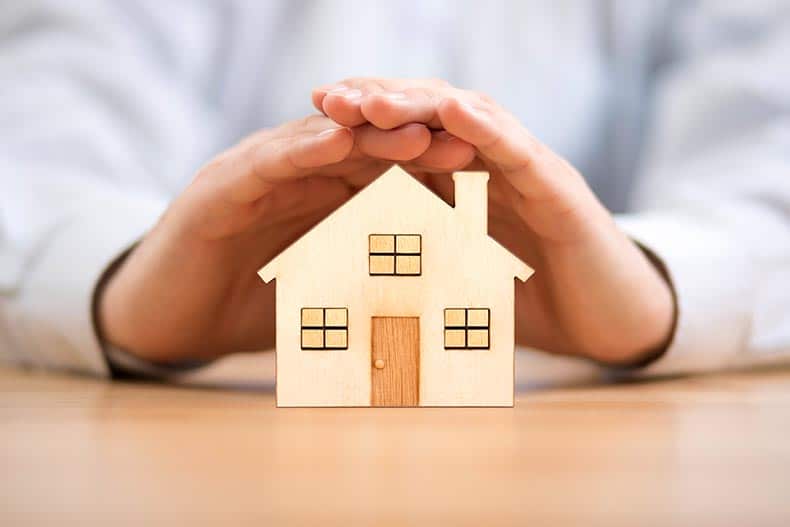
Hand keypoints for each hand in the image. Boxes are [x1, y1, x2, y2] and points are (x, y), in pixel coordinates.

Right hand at [97, 115, 473, 362]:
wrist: (166, 322)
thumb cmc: (248, 311)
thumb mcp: (322, 300)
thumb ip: (368, 291)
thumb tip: (437, 316)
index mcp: (322, 198)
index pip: (387, 175)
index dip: (436, 172)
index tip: (487, 175)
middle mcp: (293, 176)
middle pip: (363, 148)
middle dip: (417, 142)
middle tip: (471, 141)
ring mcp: (254, 175)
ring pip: (318, 144)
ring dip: (368, 135)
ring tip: (419, 130)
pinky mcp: (218, 187)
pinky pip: (264, 161)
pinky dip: (299, 149)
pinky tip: (335, 141)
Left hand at [313, 79, 674, 363]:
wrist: (610, 325)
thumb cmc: (531, 304)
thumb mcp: (458, 279)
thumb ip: (416, 261)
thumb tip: (346, 274)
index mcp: (466, 183)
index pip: (409, 137)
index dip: (361, 124)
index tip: (311, 118)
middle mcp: (495, 166)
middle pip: (432, 116)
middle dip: (379, 102)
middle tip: (325, 99)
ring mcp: (529, 173)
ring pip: (472, 121)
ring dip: (421, 105)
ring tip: (372, 100)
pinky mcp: (561, 193)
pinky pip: (521, 153)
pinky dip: (488, 129)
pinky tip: (454, 111)